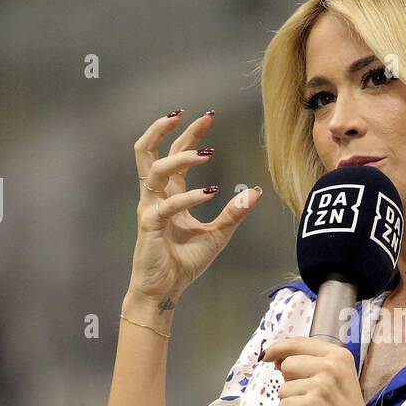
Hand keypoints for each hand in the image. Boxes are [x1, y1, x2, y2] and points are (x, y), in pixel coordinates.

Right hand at [130, 110, 263, 300]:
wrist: (164, 289)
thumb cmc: (183, 263)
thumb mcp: (217, 235)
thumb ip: (234, 212)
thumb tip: (255, 191)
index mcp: (169, 195)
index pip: (174, 154)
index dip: (188, 134)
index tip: (207, 117)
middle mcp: (156, 197)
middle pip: (149, 152)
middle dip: (166, 129)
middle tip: (193, 116)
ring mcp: (150, 209)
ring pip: (155, 170)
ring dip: (181, 158)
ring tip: (207, 152)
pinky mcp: (150, 226)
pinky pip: (167, 206)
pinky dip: (189, 197)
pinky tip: (210, 193)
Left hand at [263, 336, 384, 405]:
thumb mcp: (338, 379)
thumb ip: (312, 365)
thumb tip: (277, 360)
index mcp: (339, 356)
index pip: (298, 343)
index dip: (279, 348)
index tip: (268, 357)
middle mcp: (331, 366)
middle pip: (287, 363)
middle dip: (290, 382)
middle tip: (308, 397)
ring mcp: (321, 385)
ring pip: (283, 388)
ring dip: (289, 403)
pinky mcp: (310, 405)